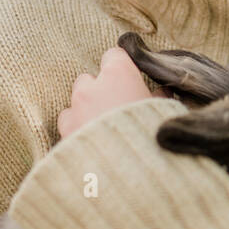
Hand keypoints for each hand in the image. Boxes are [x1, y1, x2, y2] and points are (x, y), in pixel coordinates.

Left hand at [57, 46, 171, 139]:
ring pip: (75, 101)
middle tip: (116, 107)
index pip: (113, 55)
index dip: (122, 67)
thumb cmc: (152, 136)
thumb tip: (161, 92)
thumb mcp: (164, 112)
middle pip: (90, 78)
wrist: (130, 174)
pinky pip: (68, 123)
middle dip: (100, 90)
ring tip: (102, 129)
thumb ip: (158, 97)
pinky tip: (91, 142)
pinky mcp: (65, 132)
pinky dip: (76, 129)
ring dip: (85, 109)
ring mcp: (75, 109)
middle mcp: (92, 87)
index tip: (129, 79)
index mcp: (118, 75)